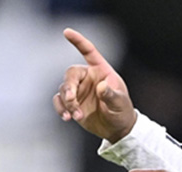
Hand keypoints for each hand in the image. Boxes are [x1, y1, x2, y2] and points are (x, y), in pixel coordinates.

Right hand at [54, 28, 136, 143]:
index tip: (67, 32)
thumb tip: (101, 87)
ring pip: (64, 89)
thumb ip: (111, 95)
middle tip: (71, 100)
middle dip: (69, 87)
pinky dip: (60, 108)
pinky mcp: (72, 102)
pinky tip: (67, 117)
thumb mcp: (120, 103)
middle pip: (71, 74)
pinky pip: (59, 101)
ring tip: (76, 116)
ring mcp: (78, 90)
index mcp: (100, 70)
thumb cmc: (122, 111)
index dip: (78, 41)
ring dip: (67, 103)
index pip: (89, 52)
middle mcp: (87, 77)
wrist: (116, 128)